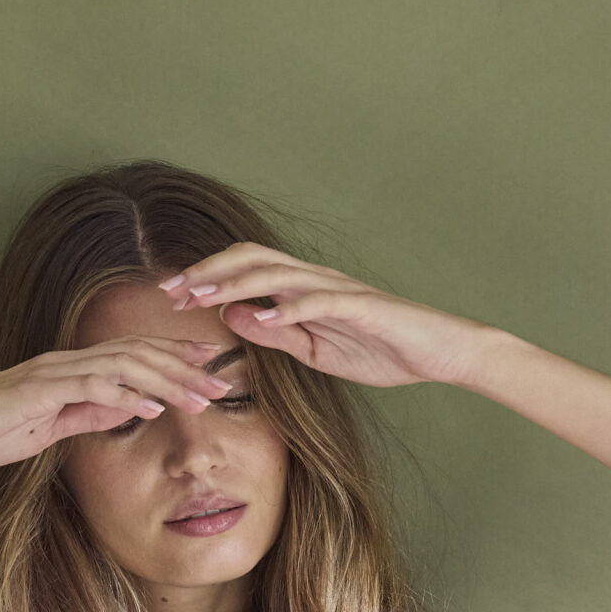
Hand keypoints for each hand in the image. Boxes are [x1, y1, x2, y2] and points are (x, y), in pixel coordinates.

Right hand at [0, 337, 237, 473]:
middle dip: (184, 367)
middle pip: (138, 354)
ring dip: (167, 380)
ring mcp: (51, 372)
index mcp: (69, 370)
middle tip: (225, 381)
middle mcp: (65, 361)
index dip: (174, 361)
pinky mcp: (36, 390)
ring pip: (123, 365)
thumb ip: (86, 415)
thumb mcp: (47, 430)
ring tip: (202, 396)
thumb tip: (127, 408)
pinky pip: (90, 386)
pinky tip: (155, 406)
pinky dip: (127, 394)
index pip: (132, 358)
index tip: (210, 371)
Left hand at [158, 245, 495, 390]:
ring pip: (278, 274)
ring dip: (236, 284)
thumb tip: (231, 317)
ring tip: (203, 297)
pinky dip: (288, 308)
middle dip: (209, 272)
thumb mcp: (314, 351)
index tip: (173, 295)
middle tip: (172, 290)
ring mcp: (339, 290)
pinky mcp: (363, 307)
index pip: (247, 270)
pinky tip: (261, 318)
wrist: (438, 352)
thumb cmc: (381, 350)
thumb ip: (275, 335)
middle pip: (253, 259)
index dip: (208, 277)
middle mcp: (316, 280)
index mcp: (302, 290)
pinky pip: (320, 302)